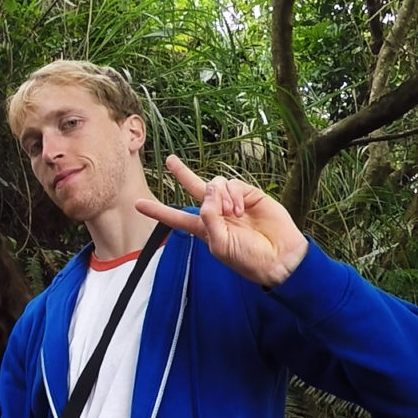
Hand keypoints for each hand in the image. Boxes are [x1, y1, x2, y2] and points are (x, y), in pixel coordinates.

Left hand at [134, 155, 308, 287]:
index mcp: (204, 229)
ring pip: (214, 184)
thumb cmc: (247, 257)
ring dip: (219, 196)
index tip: (138, 204)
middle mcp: (216, 213)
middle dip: (182, 173)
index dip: (158, 210)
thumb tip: (209, 188)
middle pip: (195, 188)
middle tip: (170, 160)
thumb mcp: (219, 243)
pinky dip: (232, 194)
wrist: (280, 257)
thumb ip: (209, 216)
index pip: (176, 217)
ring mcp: (233, 202)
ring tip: (231, 213)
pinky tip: (239, 209)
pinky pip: (232, 185)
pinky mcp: (250, 195)